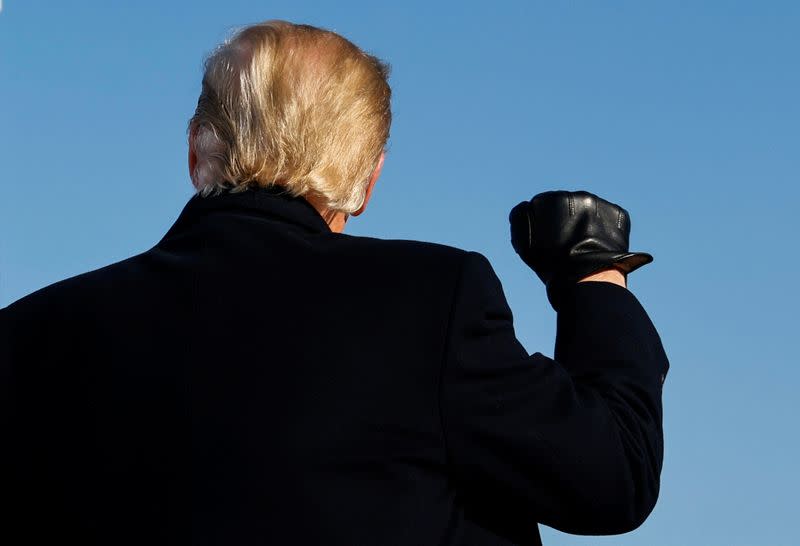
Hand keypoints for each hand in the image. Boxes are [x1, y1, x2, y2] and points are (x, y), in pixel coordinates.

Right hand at [509, 190, 651, 309]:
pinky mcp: (618, 214)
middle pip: (568, 204)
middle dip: (567, 219)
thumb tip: (526, 207)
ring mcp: (601, 204)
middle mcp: (578, 196)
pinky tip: (597, 245)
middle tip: (567, 242)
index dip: (545, 222)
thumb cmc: (552, 265)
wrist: (588, 280)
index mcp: (552, 199)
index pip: (544, 203)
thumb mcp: (524, 243)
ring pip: (589, 210)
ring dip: (586, 222)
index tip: (549, 239)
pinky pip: (608, 217)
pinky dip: (604, 228)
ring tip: (583, 245)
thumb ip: (521, 219)